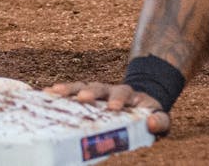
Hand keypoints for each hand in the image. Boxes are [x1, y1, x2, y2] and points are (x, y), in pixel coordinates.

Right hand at [44, 81, 170, 135]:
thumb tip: (151, 123)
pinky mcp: (89, 95)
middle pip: (102, 88)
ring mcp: (100, 92)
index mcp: (131, 97)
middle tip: (84, 97)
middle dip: (92, 92)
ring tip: (55, 92)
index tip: (113, 107)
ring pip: (85, 86)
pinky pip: (74, 91)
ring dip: (72, 89)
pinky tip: (48, 93)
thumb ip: (160, 122)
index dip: (119, 100)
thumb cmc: (147, 114)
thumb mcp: (159, 118)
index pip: (125, 96)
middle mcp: (113, 91)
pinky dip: (63, 91)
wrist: (141, 101)